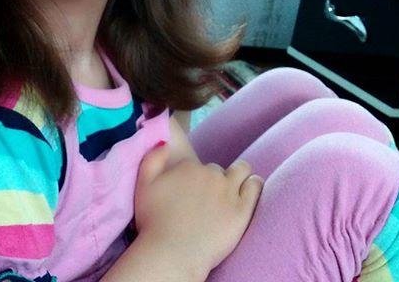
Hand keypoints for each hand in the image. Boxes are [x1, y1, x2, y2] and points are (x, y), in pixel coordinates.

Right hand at [134, 142, 263, 272]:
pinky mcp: (242, 210)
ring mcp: (228, 191)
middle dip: (214, 180)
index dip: (195, 178)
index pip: (198, 166)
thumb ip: (153, 157)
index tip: (191, 192)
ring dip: (239, 174)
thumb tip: (165, 143)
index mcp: (188, 167)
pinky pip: (255, 187)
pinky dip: (254, 184)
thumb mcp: (143, 184)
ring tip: (237, 186)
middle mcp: (210, 174)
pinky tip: (251, 186)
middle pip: (217, 170)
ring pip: (241, 170)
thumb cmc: (153, 222)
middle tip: (209, 198)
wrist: (172, 253)